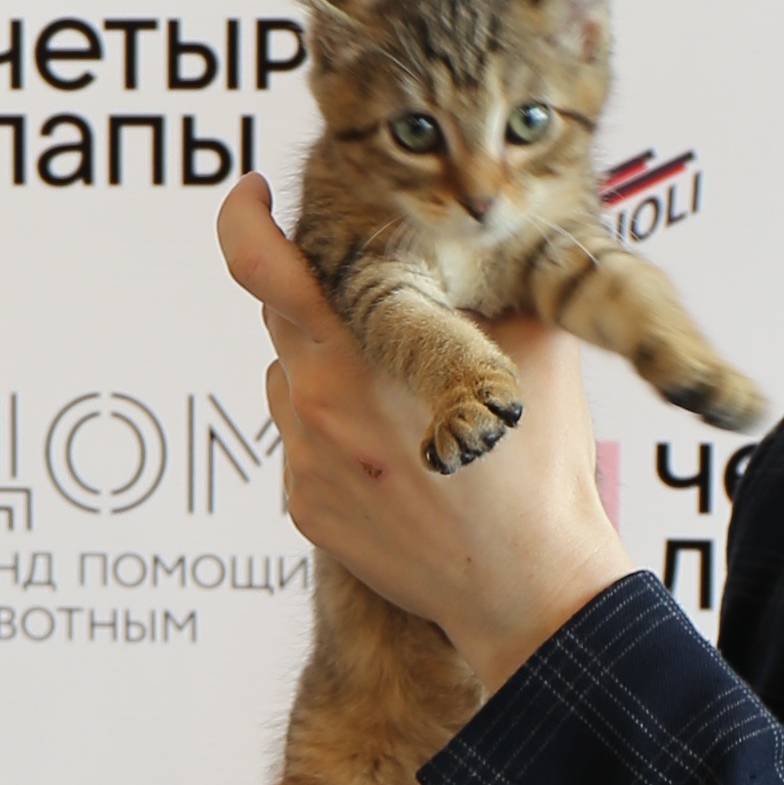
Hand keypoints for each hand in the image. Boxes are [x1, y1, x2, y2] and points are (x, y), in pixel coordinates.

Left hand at [217, 174, 635, 700]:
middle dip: (322, 301)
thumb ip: (488, 278)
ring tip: (407, 407)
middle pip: (282, 319)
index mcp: (361, 349)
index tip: (251, 197)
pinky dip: (340, 437)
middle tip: (382, 311)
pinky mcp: (307, 510)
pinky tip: (401, 459)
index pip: (263, 265)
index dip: (244, 219)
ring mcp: (304, 463)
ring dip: (332, 373)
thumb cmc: (539, 466)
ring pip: (293, 383)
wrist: (531, 587)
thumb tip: (475, 231)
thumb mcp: (534, 345)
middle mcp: (314, 403)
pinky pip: (304, 446)